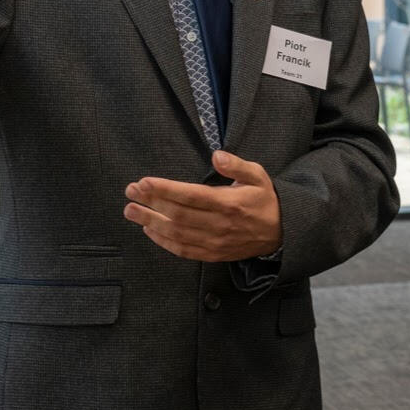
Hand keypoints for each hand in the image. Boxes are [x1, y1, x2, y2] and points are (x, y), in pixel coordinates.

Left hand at [123, 149, 282, 261]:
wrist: (280, 234)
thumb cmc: (265, 200)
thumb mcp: (258, 175)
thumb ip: (237, 165)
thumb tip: (217, 155)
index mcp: (229, 203)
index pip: (190, 196)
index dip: (165, 189)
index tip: (144, 182)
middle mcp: (219, 225)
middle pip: (178, 215)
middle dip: (150, 203)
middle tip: (130, 192)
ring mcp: (214, 242)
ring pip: (176, 234)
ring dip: (150, 222)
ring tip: (131, 211)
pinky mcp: (212, 254)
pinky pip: (182, 250)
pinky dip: (163, 241)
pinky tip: (148, 230)